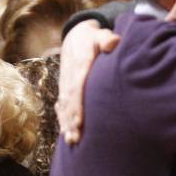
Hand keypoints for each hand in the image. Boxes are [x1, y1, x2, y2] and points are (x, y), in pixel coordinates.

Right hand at [58, 19, 120, 144]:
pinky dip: (63, 119)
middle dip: (71, 120)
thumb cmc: (93, 38)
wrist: (75, 37)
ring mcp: (66, 83)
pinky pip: (62, 106)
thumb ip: (107, 39)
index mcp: (80, 64)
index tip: (80, 122)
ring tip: (70, 141)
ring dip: (66, 124)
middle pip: (70, 101)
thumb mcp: (100, 34)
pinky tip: (65, 133)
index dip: (78, 105)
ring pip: (65, 106)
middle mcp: (70, 76)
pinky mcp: (65, 88)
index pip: (78, 87)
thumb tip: (113, 42)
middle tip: (75, 138)